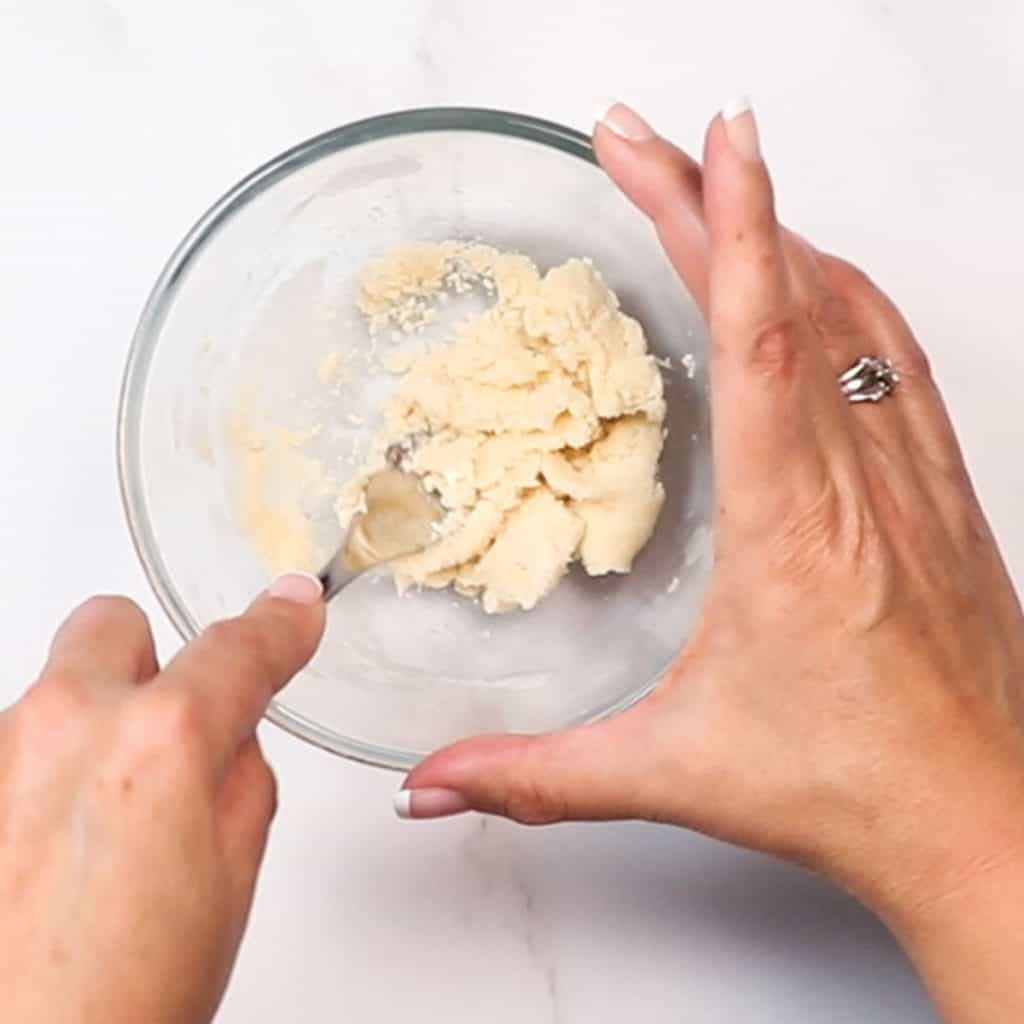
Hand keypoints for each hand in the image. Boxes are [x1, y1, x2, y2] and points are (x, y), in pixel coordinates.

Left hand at [1, 574, 323, 1023]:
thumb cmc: (118, 1002)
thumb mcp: (230, 880)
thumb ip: (240, 775)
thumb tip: (229, 733)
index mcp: (157, 742)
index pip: (239, 648)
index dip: (280, 624)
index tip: (292, 610)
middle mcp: (61, 725)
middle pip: (112, 622)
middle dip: (151, 659)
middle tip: (168, 726)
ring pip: (55, 693)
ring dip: (90, 730)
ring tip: (102, 828)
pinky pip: (15, 749)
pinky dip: (41, 776)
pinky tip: (54, 849)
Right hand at [399, 104, 1023, 1017]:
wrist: (987, 825)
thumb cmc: (850, 791)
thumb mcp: (673, 774)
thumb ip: (537, 777)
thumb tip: (432, 786)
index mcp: (794, 527)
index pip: (761, 339)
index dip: (731, 225)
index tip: (704, 138)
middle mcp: (861, 482)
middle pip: (790, 299)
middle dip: (711, 201)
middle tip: (640, 141)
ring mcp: (912, 479)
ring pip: (853, 314)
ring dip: (781, 235)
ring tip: (713, 185)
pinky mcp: (941, 494)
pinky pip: (898, 359)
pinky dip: (847, 295)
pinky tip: (819, 279)